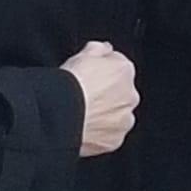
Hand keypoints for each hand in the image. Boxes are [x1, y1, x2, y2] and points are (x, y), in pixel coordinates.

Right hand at [61, 41, 138, 157]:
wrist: (60, 115)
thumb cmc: (70, 85)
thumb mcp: (83, 54)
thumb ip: (98, 49)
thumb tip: (104, 49)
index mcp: (125, 70)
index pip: (118, 68)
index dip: (101, 73)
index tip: (90, 79)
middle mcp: (130, 95)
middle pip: (120, 93)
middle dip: (107, 96)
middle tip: (85, 99)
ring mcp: (124, 119)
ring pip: (117, 116)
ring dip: (105, 116)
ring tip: (83, 117)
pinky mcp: (114, 140)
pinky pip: (109, 136)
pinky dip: (99, 134)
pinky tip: (84, 129)